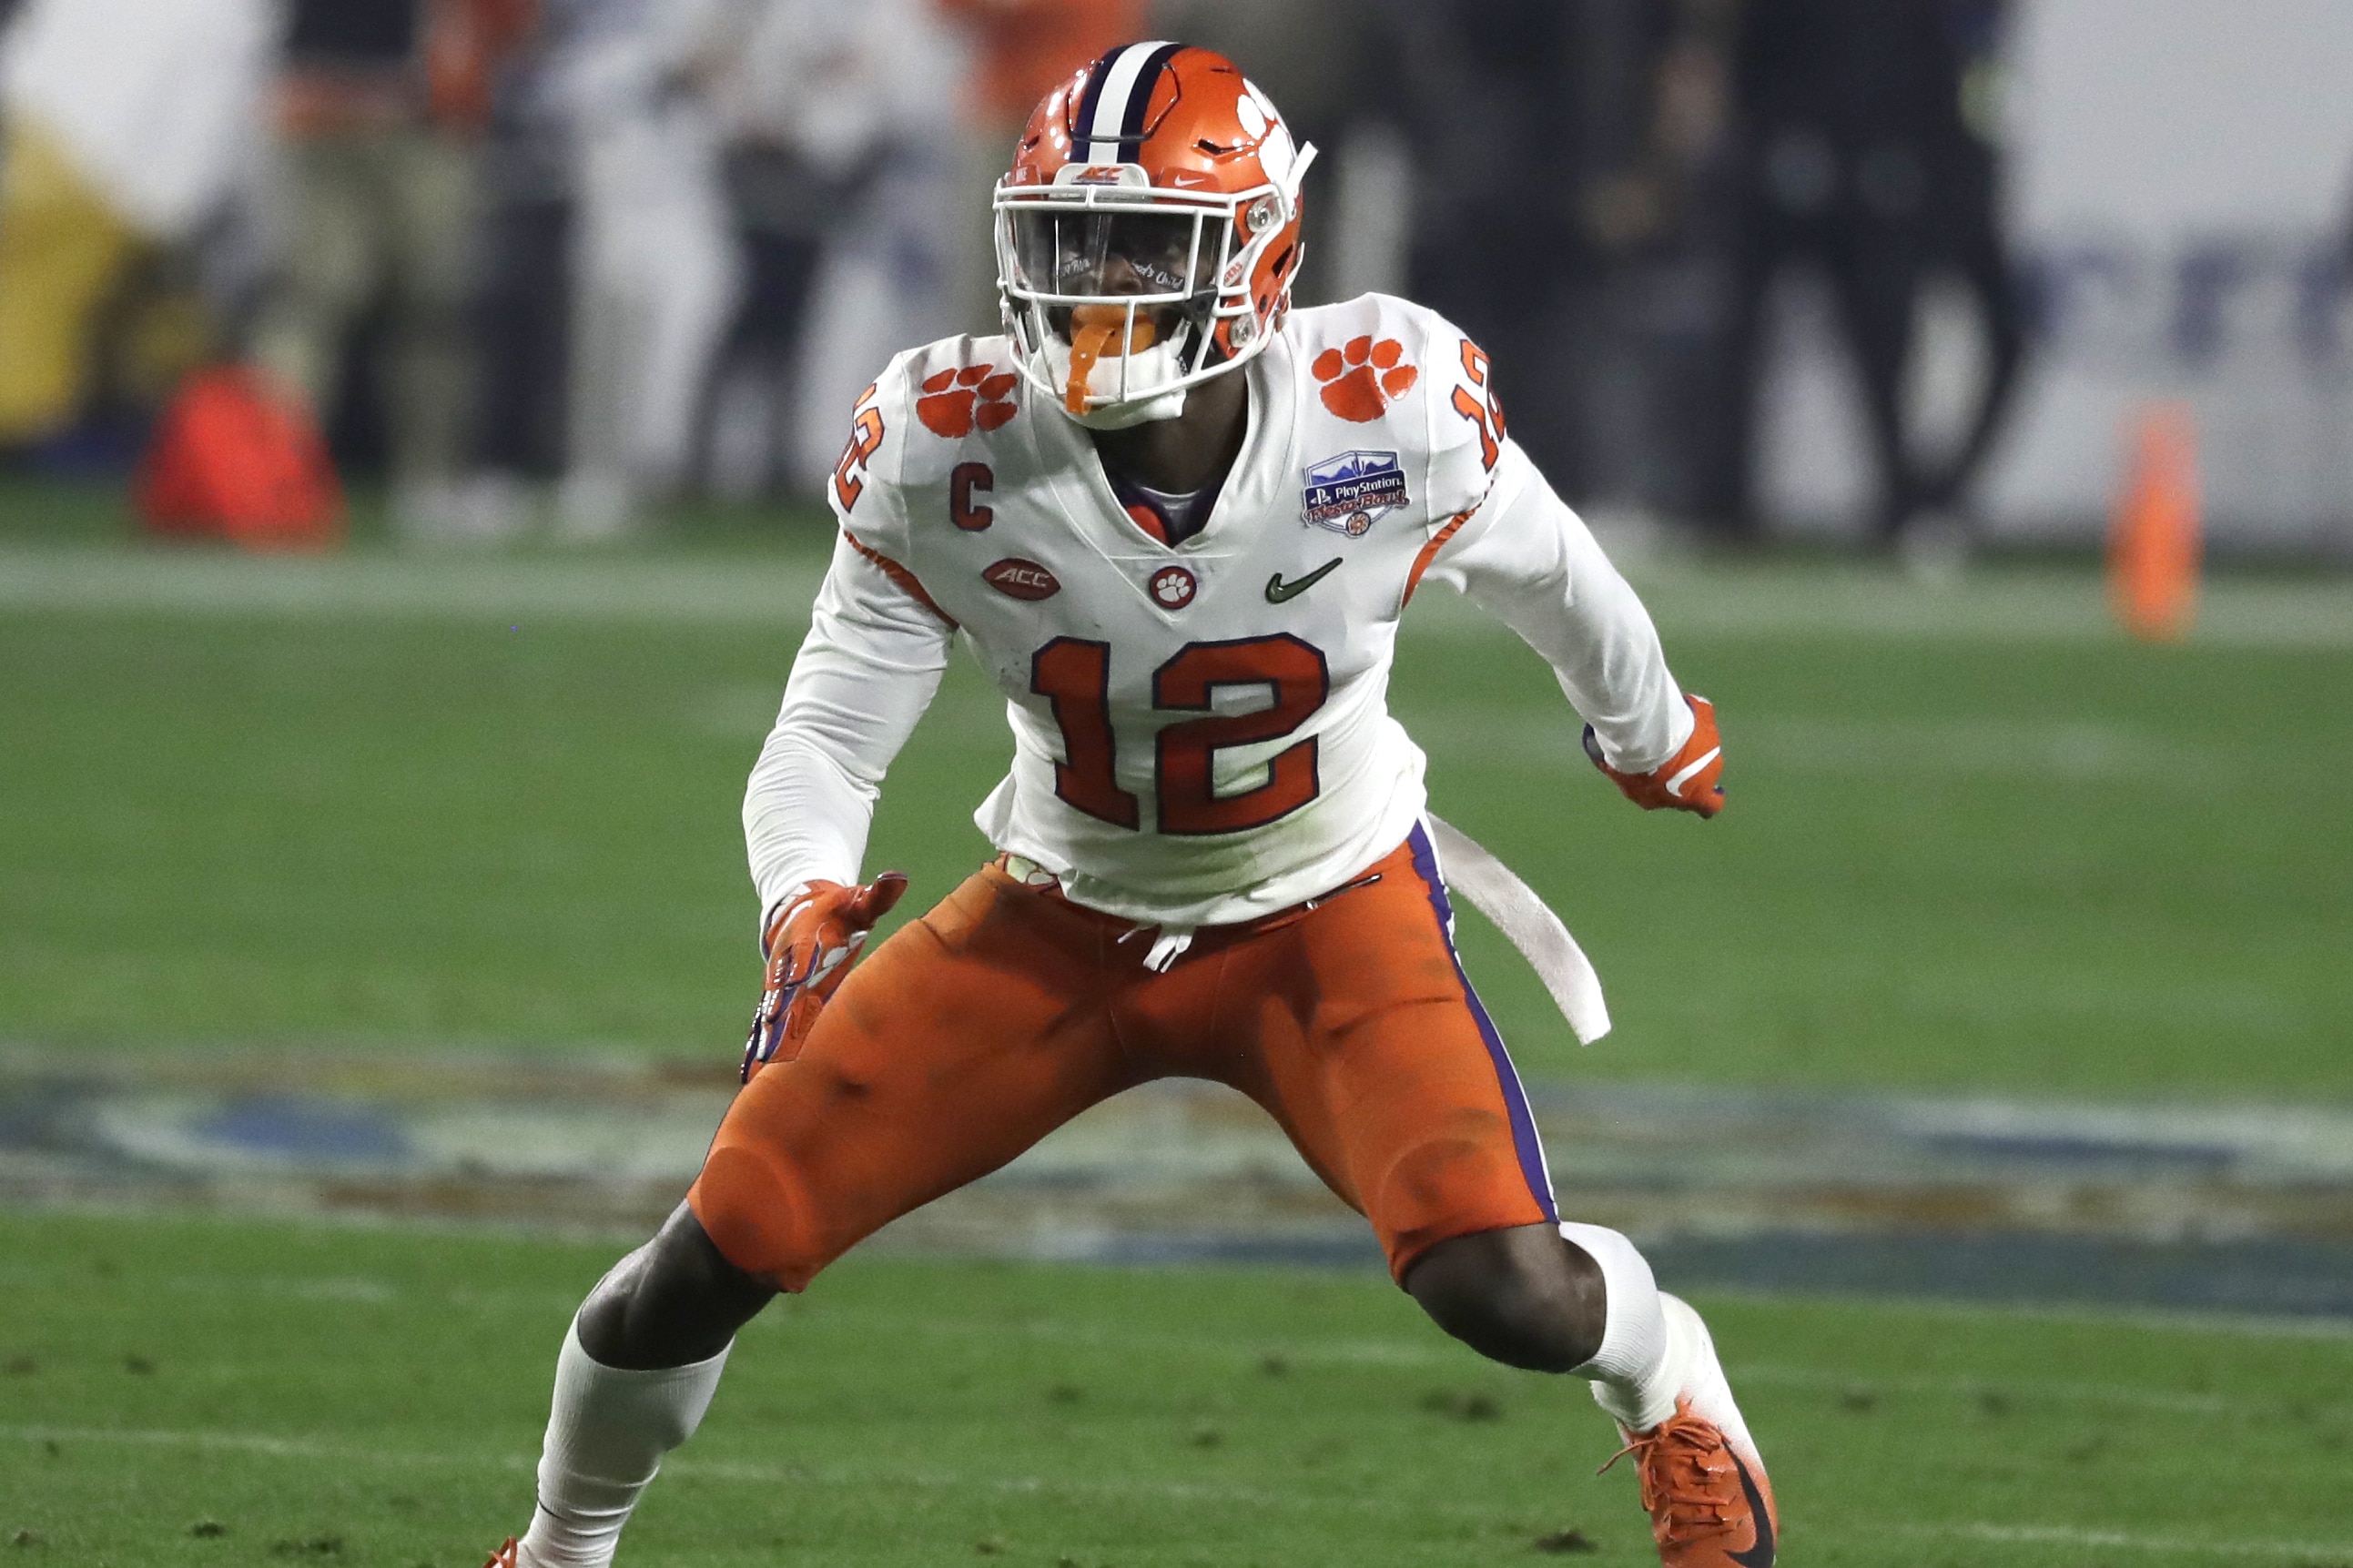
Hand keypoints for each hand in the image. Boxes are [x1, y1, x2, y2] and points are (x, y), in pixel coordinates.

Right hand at [741, 873, 909, 1081]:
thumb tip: (898, 878)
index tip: (785, 1007)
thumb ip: (876, 896)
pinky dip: (756, 1052)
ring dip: (761, 1048)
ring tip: (753, 1081)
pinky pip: (764, 1030)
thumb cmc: (837, 911)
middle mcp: (786, 973)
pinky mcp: (777, 1005)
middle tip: (770, 1055)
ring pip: (767, 1023)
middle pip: (779, 1002)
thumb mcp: (856, 902)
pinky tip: (749, 1080)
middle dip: (775, 1029)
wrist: (797, 913)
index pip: (799, 967)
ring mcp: (778, 991)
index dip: (793, 986)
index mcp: (805, 948)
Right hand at [1583, 694, 1723, 817]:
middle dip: (1681, 783)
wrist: (1641, 735)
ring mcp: (1643, 795)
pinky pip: (1628, 776)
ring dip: (1654, 775)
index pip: (1711, 806)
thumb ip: (1705, 722)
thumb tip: (1702, 712)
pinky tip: (1628, 748)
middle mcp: (1670, 802)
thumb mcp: (1703, 717)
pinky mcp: (1621, 784)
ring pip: (1651, 788)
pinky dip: (1631, 766)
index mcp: (1698, 794)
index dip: (1713, 797)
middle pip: (1680, 799)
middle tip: (1679, 762)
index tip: (1716, 789)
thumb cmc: (1681, 732)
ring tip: (1650, 751)